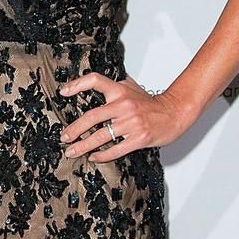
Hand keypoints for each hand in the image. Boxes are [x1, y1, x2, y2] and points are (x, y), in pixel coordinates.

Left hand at [57, 72, 189, 160]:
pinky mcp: (139, 138)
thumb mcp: (132, 88)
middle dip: (74, 129)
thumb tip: (95, 83)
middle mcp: (124, 105)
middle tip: (64, 137)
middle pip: (92, 116)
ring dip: (83, 146)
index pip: (95, 80)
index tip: (63, 92)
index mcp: (120, 90)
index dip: (77, 84)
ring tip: (72, 151)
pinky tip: (94, 157)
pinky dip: (102, 155)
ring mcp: (131, 123)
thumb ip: (114, 86)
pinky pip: (116, 149)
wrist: (175, 113)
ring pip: (101, 136)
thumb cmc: (151, 104)